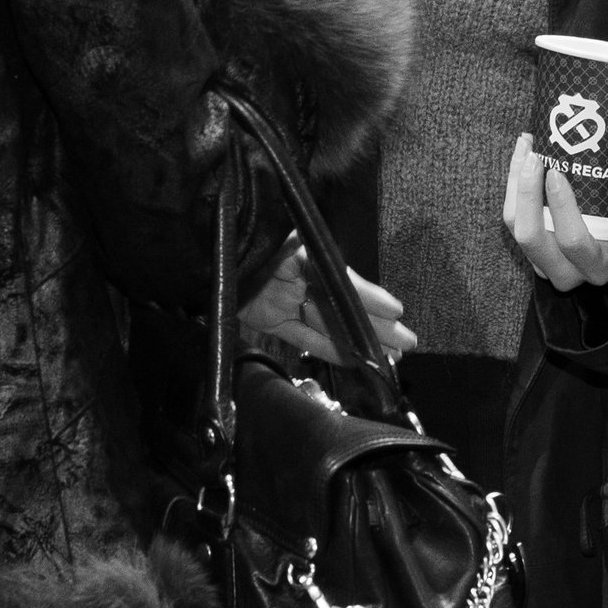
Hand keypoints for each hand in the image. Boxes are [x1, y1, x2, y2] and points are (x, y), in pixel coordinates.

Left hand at [239, 244, 416, 363]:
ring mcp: (287, 301)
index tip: (396, 311)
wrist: (200, 261)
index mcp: (304, 254)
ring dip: (360, 341)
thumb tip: (345, 272)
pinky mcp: (272, 321)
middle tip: (406, 342)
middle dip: (375, 325)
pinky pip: (305, 337)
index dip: (369, 297)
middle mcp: (301, 278)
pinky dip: (329, 349)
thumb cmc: (243, 247)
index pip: (343, 280)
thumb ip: (310, 259)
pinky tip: (354, 360)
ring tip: (390, 356)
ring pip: (330, 325)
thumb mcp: (282, 248)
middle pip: (343, 306)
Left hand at [500, 134, 607, 291]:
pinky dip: (514, 181)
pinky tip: (524, 150)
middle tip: (536, 157)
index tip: (557, 173)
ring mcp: (544, 259)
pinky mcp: (532, 243)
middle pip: (532, 238)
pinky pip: (512, 215)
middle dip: (527, 194)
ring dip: (516, 184)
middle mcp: (566, 271)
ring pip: (515, 226)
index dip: (561, 209)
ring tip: (528, 146)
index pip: (573, 243)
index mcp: (598, 267)